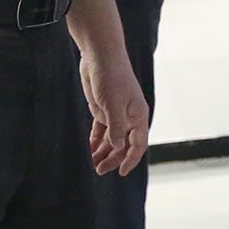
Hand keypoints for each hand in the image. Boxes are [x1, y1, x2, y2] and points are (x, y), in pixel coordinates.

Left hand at [80, 47, 150, 175]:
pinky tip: (90, 149)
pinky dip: (96, 140)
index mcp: (138, 115)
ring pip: (112, 138)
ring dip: (103, 151)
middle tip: (99, 170)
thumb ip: (116, 128)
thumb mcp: (113, 105)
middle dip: (113, 158)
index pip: (138, 144)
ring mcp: (115, 113)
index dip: (131, 159)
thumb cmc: (111, 77)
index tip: (121, 173)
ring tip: (92, 163)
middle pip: (123, 144)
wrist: (100, 56)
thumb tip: (118, 147)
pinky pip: (101, 129)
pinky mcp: (103, 108)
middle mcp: (129, 116)